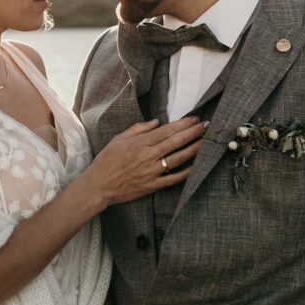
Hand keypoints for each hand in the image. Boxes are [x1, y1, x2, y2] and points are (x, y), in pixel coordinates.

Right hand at [88, 117, 206, 207]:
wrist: (98, 186)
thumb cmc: (106, 161)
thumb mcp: (118, 139)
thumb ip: (138, 129)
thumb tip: (157, 122)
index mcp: (140, 143)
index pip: (167, 131)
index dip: (183, 124)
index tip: (195, 119)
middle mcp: (148, 156)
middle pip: (175, 142)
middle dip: (193, 133)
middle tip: (206, 126)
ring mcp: (152, 172)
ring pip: (178, 159)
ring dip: (194, 150)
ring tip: (206, 142)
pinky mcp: (153, 185)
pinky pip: (173, 179)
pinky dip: (186, 173)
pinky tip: (196, 166)